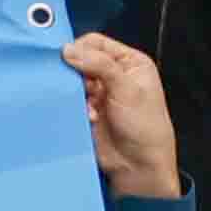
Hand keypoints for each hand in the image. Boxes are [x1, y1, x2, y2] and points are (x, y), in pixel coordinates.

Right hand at [69, 28, 181, 198]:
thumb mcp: (126, 89)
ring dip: (72, 89)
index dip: (80, 48)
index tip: (67, 58)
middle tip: (69, 81)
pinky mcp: (86, 109)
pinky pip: (68, 98)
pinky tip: (85, 116)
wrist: (138, 167)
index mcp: (130, 63)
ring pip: (72, 78)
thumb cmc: (144, 127)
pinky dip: (71, 104)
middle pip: (81, 58)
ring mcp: (99, 92)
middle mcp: (114, 74)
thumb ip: (99, 65)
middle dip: (73, 69)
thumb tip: (67, 49)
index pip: (96, 42)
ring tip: (81, 102)